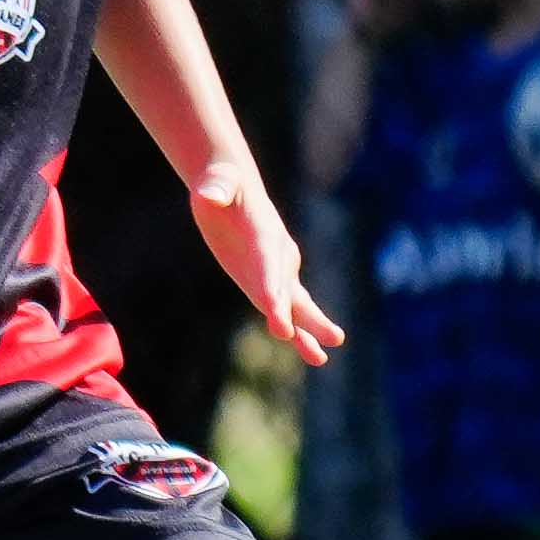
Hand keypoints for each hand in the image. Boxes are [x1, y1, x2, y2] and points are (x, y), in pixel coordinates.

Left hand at [189, 164, 346, 363]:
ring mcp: (275, 269)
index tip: (275, 311)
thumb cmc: (223, 182)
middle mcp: (277, 255)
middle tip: (330, 340)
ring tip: (323, 357)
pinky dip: (294, 328)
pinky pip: (284, 306)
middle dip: (303, 315)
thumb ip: (217, 189)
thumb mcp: (218, 182)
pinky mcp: (267, 279)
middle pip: (291, 290)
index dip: (271, 286)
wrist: (234, 185)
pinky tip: (311, 352)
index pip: (267, 264)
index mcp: (264, 234)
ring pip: (294, 304)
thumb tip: (209, 195)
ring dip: (308, 330)